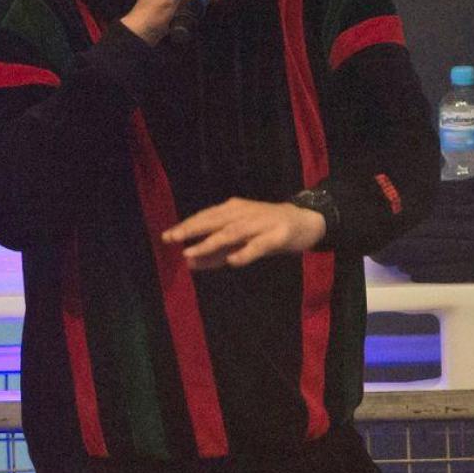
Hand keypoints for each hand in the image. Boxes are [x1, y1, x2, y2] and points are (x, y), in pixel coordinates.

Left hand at [161, 198, 324, 269]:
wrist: (306, 221)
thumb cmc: (268, 230)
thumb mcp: (240, 240)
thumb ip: (216, 252)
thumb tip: (188, 262)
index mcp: (234, 210)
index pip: (206, 217)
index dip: (187, 226)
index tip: (167, 236)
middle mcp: (245, 213)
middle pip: (215, 221)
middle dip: (192, 230)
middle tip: (172, 239)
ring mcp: (262, 223)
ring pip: (233, 232)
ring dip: (211, 243)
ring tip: (192, 253)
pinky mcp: (278, 235)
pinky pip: (259, 245)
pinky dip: (245, 252)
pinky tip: (232, 261)